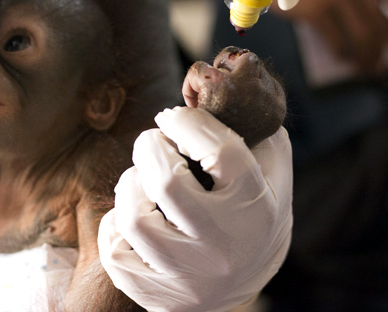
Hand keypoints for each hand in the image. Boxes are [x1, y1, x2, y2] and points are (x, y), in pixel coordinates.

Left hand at [98, 107, 292, 311]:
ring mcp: (188, 276)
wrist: (241, 288)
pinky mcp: (157, 295)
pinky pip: (114, 251)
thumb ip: (260, 137)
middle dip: (149, 147)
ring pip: (133, 217)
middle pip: (166, 181)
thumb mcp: (273, 179)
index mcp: (255, 209)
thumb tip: (217, 96)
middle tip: (153, 143)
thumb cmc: (252, 220)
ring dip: (129, 185)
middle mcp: (222, 246)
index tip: (171, 116)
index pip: (222, 151)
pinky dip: (114, 225)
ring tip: (142, 182)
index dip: (189, 122)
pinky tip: (134, 218)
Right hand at [273, 0, 387, 71]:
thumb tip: (378, 32)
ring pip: (363, 36)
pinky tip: (341, 58)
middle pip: (380, 23)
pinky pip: (337, 41)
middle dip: (380, 50)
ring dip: (364, 57)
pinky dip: (342, 54)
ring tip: (361, 67)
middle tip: (375, 65)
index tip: (387, 45)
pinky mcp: (316, 10)